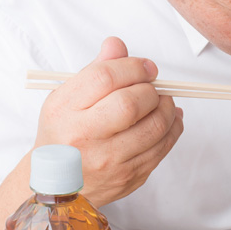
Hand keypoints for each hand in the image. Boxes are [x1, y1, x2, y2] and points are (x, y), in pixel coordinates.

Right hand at [34, 36, 182, 205]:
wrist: (57, 184)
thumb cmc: (63, 135)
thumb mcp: (65, 99)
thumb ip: (94, 70)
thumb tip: (117, 45)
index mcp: (64, 111)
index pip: (104, 78)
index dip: (132, 66)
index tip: (145, 67)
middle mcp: (84, 137)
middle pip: (131, 103)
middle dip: (150, 89)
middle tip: (152, 86)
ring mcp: (108, 161)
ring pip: (154, 127)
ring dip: (166, 107)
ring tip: (161, 101)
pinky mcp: (128, 177)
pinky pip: (162, 148)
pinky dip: (173, 128)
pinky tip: (169, 119)